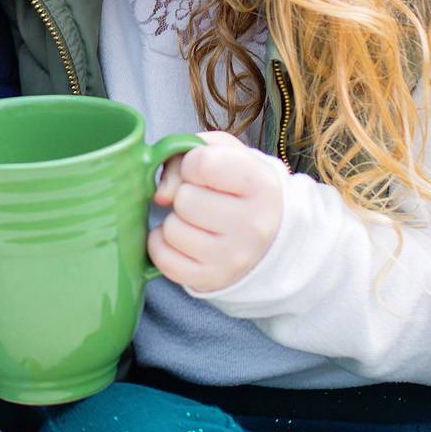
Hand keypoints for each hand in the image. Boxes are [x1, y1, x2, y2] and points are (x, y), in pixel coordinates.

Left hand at [147, 131, 284, 293]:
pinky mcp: (213, 279)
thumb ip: (185, 152)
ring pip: (172, 230)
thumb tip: (161, 195)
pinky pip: (164, 259)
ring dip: (176, 220)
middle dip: (185, 195)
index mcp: (261, 185)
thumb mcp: (224, 153)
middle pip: (185, 199)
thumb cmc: (238, 186)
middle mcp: (253, 224)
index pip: (202, 163)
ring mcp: (234, 257)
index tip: (204, 172)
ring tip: (195, 220)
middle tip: (202, 200)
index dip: (192, 164)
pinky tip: (181, 238)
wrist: (269, 235)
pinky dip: (162, 245)